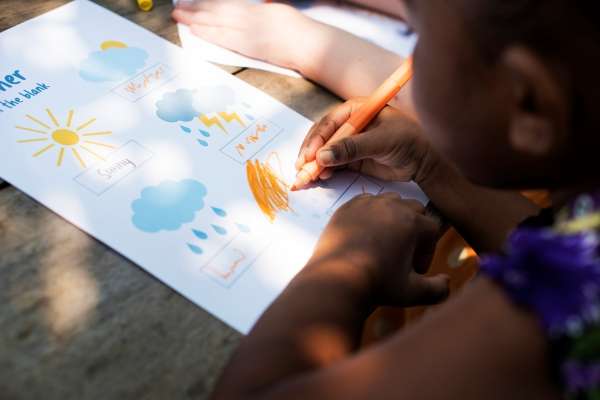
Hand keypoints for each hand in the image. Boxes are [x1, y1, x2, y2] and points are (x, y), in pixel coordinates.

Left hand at [172, 0, 315, 69]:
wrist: (310, 45)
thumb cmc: (299, 32)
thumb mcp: (278, 13)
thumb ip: (260, 13)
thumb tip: (249, 11)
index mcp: (258, 8)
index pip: (227, 4)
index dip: (207, 3)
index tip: (193, 2)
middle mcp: (252, 17)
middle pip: (218, 11)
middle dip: (196, 9)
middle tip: (179, 8)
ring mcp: (251, 31)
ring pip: (218, 22)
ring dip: (197, 19)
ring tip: (180, 17)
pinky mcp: (251, 47)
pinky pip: (226, 38)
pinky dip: (209, 33)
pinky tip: (197, 30)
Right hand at [296, 98, 440, 182]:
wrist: (425, 161)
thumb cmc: (408, 141)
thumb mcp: (381, 141)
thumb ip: (352, 148)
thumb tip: (323, 156)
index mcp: (355, 110)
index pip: (329, 123)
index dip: (316, 140)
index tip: (309, 157)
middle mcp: (349, 125)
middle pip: (322, 137)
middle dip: (310, 154)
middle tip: (301, 169)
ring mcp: (350, 142)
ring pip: (325, 152)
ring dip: (314, 164)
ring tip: (306, 177)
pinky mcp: (352, 159)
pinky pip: (333, 164)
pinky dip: (324, 171)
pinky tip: (320, 178)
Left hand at [310, 193, 447, 305]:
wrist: (335, 280)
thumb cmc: (377, 285)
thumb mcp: (412, 293)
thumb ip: (437, 290)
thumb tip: (448, 282)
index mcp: (412, 222)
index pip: (432, 229)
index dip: (428, 250)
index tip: (416, 269)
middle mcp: (392, 207)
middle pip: (414, 209)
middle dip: (415, 229)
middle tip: (403, 253)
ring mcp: (367, 204)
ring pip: (390, 201)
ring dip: (394, 217)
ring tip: (385, 241)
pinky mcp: (347, 207)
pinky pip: (366, 202)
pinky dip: (370, 214)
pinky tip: (365, 235)